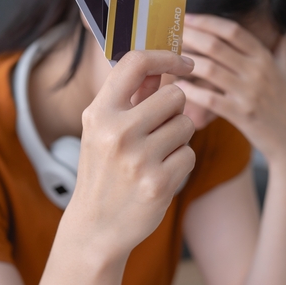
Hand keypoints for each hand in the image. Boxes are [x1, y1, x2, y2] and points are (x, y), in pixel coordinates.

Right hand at [63, 51, 196, 261]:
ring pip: (186, 125)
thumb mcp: (103, 131)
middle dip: (174, 111)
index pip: (135, 62)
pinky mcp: (159, 183)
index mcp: (99, 113)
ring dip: (178, 139)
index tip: (185, 63)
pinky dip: (180, 164)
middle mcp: (116, 132)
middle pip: (175, 95)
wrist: (95, 228)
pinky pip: (189, 154)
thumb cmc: (103, 172)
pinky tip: (159, 176)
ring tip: (155, 157)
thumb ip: (131, 97)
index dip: (166, 56)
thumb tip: (160, 67)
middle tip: (158, 131)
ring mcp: (138, 159)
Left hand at [176, 14, 285, 166]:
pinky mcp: (240, 114)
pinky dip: (191, 92)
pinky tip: (177, 87)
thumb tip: (283, 28)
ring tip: (170, 59)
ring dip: (186, 62)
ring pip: (210, 70)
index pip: (233, 31)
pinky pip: (209, 99)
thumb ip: (282, 47)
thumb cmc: (285, 103)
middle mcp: (257, 72)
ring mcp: (248, 93)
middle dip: (190, 36)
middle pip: (216, 46)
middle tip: (172, 33)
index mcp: (264, 57)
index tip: (188, 17)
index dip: (207, 22)